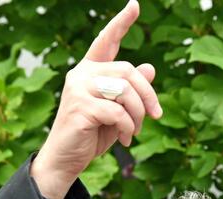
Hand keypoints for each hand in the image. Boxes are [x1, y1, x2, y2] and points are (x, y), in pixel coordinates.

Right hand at [30, 0, 162, 198]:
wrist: (66, 159)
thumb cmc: (92, 134)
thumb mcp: (118, 112)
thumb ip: (130, 92)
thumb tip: (149, 68)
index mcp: (91, 71)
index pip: (107, 41)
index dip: (122, 23)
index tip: (135, 5)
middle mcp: (82, 73)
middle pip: (129, 71)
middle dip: (149, 96)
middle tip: (155, 117)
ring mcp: (79, 88)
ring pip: (126, 91)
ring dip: (138, 115)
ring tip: (134, 131)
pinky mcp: (80, 106)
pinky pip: (118, 112)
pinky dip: (128, 128)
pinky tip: (125, 139)